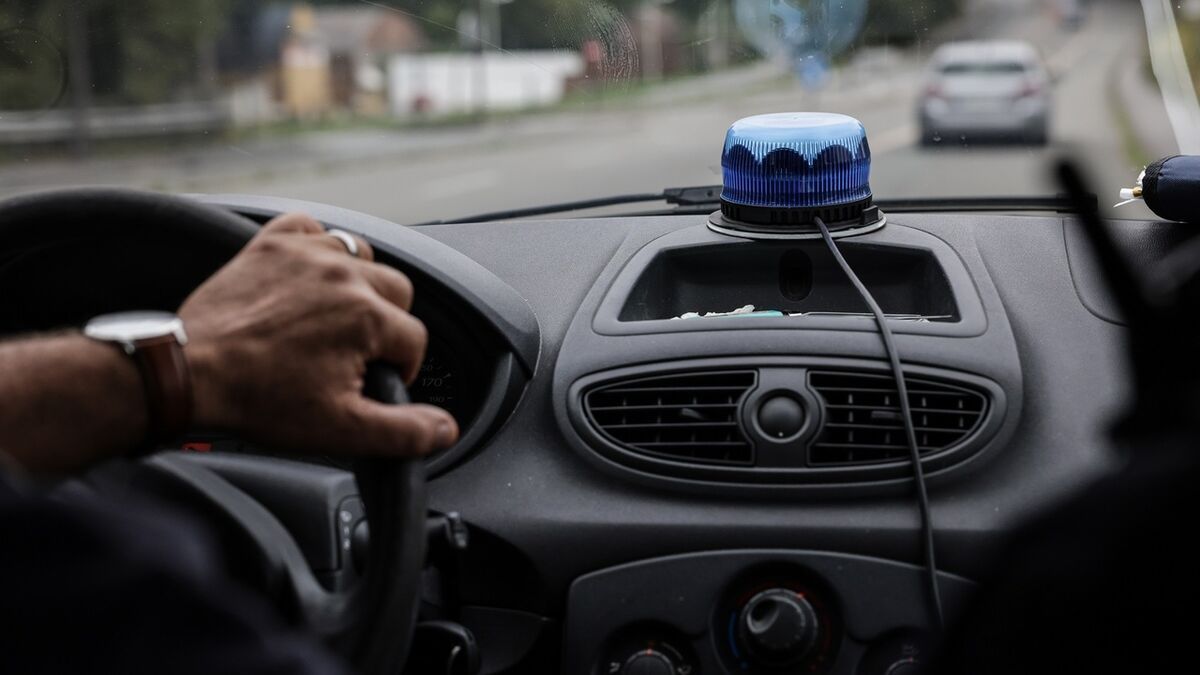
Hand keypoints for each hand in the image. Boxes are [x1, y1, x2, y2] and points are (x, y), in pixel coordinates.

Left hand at [178, 213, 457, 456]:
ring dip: (359, 283)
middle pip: (398, 290)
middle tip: (353, 354)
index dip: (400, 367)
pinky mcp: (272, 243)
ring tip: (334, 316)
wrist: (189, 373)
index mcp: (367, 316)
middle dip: (386, 324)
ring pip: (362, 255)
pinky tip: (309, 276)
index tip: (371, 382)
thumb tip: (445, 428)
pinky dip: (317, 246)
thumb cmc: (259, 399)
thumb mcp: (341, 429)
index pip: (415, 339)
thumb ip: (403, 431)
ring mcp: (307, 253)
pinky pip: (312, 227)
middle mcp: (344, 274)